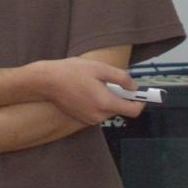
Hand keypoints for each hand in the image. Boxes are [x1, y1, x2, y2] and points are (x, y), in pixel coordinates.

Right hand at [31, 58, 145, 124]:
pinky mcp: (81, 119)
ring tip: (95, 84)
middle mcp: (98, 115)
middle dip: (121, 97)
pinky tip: (87, 90)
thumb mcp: (100, 68)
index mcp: (105, 103)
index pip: (133, 111)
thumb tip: (134, 87)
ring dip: (108, 99)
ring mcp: (89, 119)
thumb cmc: (71, 72)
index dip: (140, 102)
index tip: (141, 94)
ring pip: (108, 111)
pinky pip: (97, 112)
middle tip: (111, 81)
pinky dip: (98, 103)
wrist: (46, 81)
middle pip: (120, 110)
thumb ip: (121, 78)